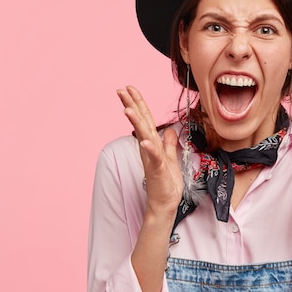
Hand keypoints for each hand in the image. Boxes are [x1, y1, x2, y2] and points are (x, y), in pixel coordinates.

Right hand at [117, 86, 182, 217]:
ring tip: (128, 108)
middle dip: (131, 105)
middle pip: (141, 122)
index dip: (139, 103)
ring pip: (144, 136)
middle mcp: (149, 148)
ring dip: (136, 122)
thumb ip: (169, 144)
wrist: (165, 203)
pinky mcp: (157, 169)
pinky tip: (145, 140)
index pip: (145, 119)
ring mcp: (151, 158)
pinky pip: (153, 157)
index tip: (130, 88)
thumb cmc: (166, 183)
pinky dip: (149, 148)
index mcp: (152, 144)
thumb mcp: (170, 159)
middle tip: (120, 90)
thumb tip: (171, 131)